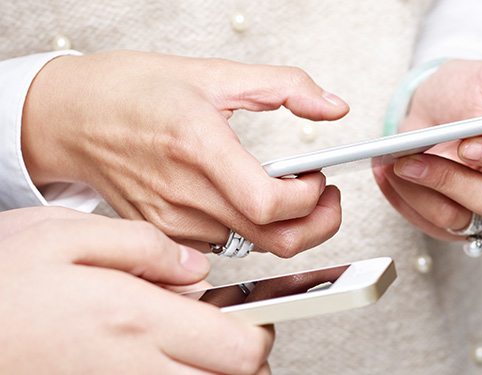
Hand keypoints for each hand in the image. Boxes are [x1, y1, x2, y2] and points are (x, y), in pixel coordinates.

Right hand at [0, 208, 273, 373]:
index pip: (243, 349)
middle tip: (215, 330)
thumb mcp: (63, 233)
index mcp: (135, 321)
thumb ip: (142, 247)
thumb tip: (194, 268)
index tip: (248, 313)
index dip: (257, 332)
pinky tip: (143, 353)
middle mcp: (131, 368)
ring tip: (178, 342)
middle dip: (236, 358)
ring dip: (200, 370)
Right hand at [21, 51, 347, 256]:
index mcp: (199, 147)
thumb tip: (333, 107)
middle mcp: (184, 194)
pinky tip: (246, 202)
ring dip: (281, 225)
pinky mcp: (165, 237)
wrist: (70, 117)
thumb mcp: (215, 73)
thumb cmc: (133, 92)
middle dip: (317, 223)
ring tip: (280, 189)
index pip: (271, 204)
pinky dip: (249, 232)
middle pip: (275, 241)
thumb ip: (286, 86)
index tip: (318, 177)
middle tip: (323, 196)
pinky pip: (226, 249)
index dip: (311, 199)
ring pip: (254, 249)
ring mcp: (172, 223)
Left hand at [373, 60, 481, 239]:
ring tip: (395, 166)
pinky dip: (406, 203)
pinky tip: (389, 177)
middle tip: (413, 159)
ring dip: (421, 194)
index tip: (469, 144)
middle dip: (449, 180)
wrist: (439, 105)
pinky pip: (435, 226)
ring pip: (462, 219)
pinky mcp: (465, 224)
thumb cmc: (474, 91)